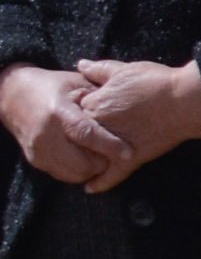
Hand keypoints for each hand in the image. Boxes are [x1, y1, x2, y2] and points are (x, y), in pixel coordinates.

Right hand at [1, 64, 130, 187]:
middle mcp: (46, 134)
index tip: (129, 153)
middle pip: (82, 162)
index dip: (109, 145)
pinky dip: (79, 171)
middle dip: (104, 162)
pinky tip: (86, 158)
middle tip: (116, 153)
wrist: (13, 96)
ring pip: (75, 173)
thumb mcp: (76, 83)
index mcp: (58, 112)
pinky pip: (63, 175)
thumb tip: (128, 108)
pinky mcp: (35, 160)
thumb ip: (100, 95)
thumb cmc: (53, 86)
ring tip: (102, 156)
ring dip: (93, 169)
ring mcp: (38, 150)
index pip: (85, 134)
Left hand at [66, 58, 200, 184]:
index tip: (87, 108)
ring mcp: (114, 145)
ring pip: (91, 155)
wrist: (186, 100)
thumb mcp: (125, 69)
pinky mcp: (132, 158)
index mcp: (94, 103)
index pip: (74, 110)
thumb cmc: (157, 82)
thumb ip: (100, 69)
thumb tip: (80, 65)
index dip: (80, 109)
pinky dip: (101, 183)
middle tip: (86, 132)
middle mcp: (99, 126)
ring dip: (84, 157)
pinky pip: (113, 174)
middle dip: (79, 134)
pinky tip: (90, 188)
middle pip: (79, 134)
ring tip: (80, 159)